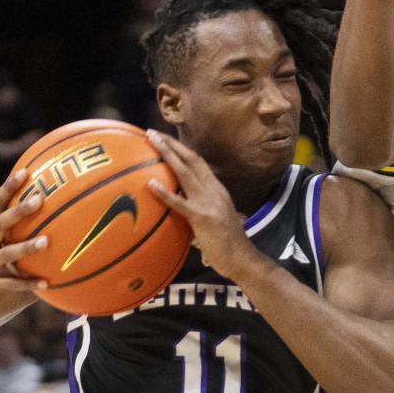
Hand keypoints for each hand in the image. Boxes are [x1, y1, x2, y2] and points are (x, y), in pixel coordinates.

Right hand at [0, 172, 47, 304]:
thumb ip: (1, 219)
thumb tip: (30, 198)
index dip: (8, 187)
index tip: (25, 172)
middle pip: (0, 224)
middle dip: (19, 211)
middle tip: (39, 199)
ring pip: (7, 254)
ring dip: (26, 248)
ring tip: (47, 242)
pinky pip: (11, 284)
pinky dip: (27, 283)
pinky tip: (46, 283)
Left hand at [146, 131, 261, 280]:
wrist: (242, 259)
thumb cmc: (228, 244)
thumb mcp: (216, 218)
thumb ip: (201, 209)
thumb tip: (182, 209)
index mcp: (217, 190)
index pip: (198, 163)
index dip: (182, 149)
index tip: (165, 139)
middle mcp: (214, 190)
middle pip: (192, 160)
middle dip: (172, 144)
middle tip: (152, 133)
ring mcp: (208, 203)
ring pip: (185, 173)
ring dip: (168, 154)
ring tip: (151, 141)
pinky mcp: (202, 218)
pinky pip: (180, 203)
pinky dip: (165, 192)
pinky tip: (151, 184)